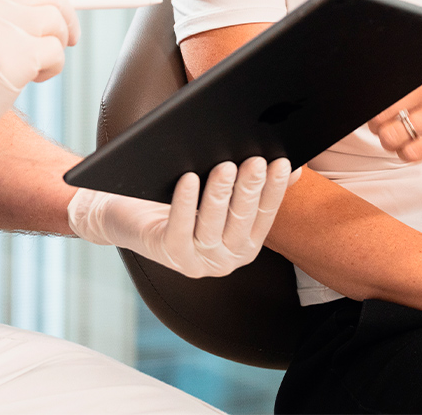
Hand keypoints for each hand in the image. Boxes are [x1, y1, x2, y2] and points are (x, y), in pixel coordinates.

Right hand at [0, 0, 90, 181]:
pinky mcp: (16, 55)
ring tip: (36, 67)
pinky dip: (52, 68)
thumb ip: (11, 13)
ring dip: (57, 47)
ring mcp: (2, 27)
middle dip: (70, 16)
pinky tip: (31, 79)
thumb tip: (66, 3)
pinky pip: (56, 53)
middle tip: (70, 39)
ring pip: (57, 22)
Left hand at [67, 157, 297, 277]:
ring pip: (213, 224)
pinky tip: (188, 178)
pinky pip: (181, 227)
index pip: (265, 214)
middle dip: (249, 187)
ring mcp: (200, 262)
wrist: (131, 216)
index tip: (281, 161)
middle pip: (241, 219)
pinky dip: (185, 202)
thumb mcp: (218, 193)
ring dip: (220, 193)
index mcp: (245, 246)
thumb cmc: (179, 198)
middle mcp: (227, 260)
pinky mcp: (171, 256)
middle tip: (255, 159)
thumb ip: (251, 186)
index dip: (274, 189)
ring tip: (225, 165)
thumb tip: (290, 166)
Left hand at [368, 68, 421, 161]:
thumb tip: (378, 98)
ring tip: (399, 142)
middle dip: (377, 127)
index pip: (383, 91)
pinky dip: (406, 154)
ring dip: (390, 143)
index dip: (373, 108)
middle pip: (381, 114)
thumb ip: (412, 85)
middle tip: (384, 130)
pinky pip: (412, 152)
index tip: (376, 115)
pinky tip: (414, 150)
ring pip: (393, 135)